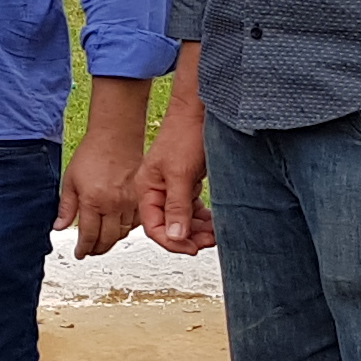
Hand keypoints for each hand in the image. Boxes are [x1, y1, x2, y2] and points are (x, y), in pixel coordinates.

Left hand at [59, 138, 143, 255]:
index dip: (83, 249)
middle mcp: (113, 204)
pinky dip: (127, 229)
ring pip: (122, 233)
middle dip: (96, 249)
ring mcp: (130, 202)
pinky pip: (135, 222)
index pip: (88, 236)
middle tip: (89, 250)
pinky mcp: (141, 197)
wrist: (116, 136)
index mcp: (93, 201)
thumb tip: (59, 227)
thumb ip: (66, 207)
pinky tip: (118, 227)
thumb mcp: (70, 179)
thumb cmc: (93, 153)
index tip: (79, 253)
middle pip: (107, 240)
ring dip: (111, 241)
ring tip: (102, 242)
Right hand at [139, 50, 212, 253]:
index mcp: (145, 188)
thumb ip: (177, 206)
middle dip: (189, 237)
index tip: (192, 248)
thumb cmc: (184, 134)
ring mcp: (171, 187)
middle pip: (169, 226)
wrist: (199, 112)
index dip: (172, 241)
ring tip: (214, 233)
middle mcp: (156, 189)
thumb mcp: (180, 174)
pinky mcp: (185, 183)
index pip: (154, 226)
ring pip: (182, 219)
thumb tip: (174, 235)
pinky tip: (213, 222)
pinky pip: (192, 208)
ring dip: (198, 229)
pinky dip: (202, 218)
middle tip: (209, 241)